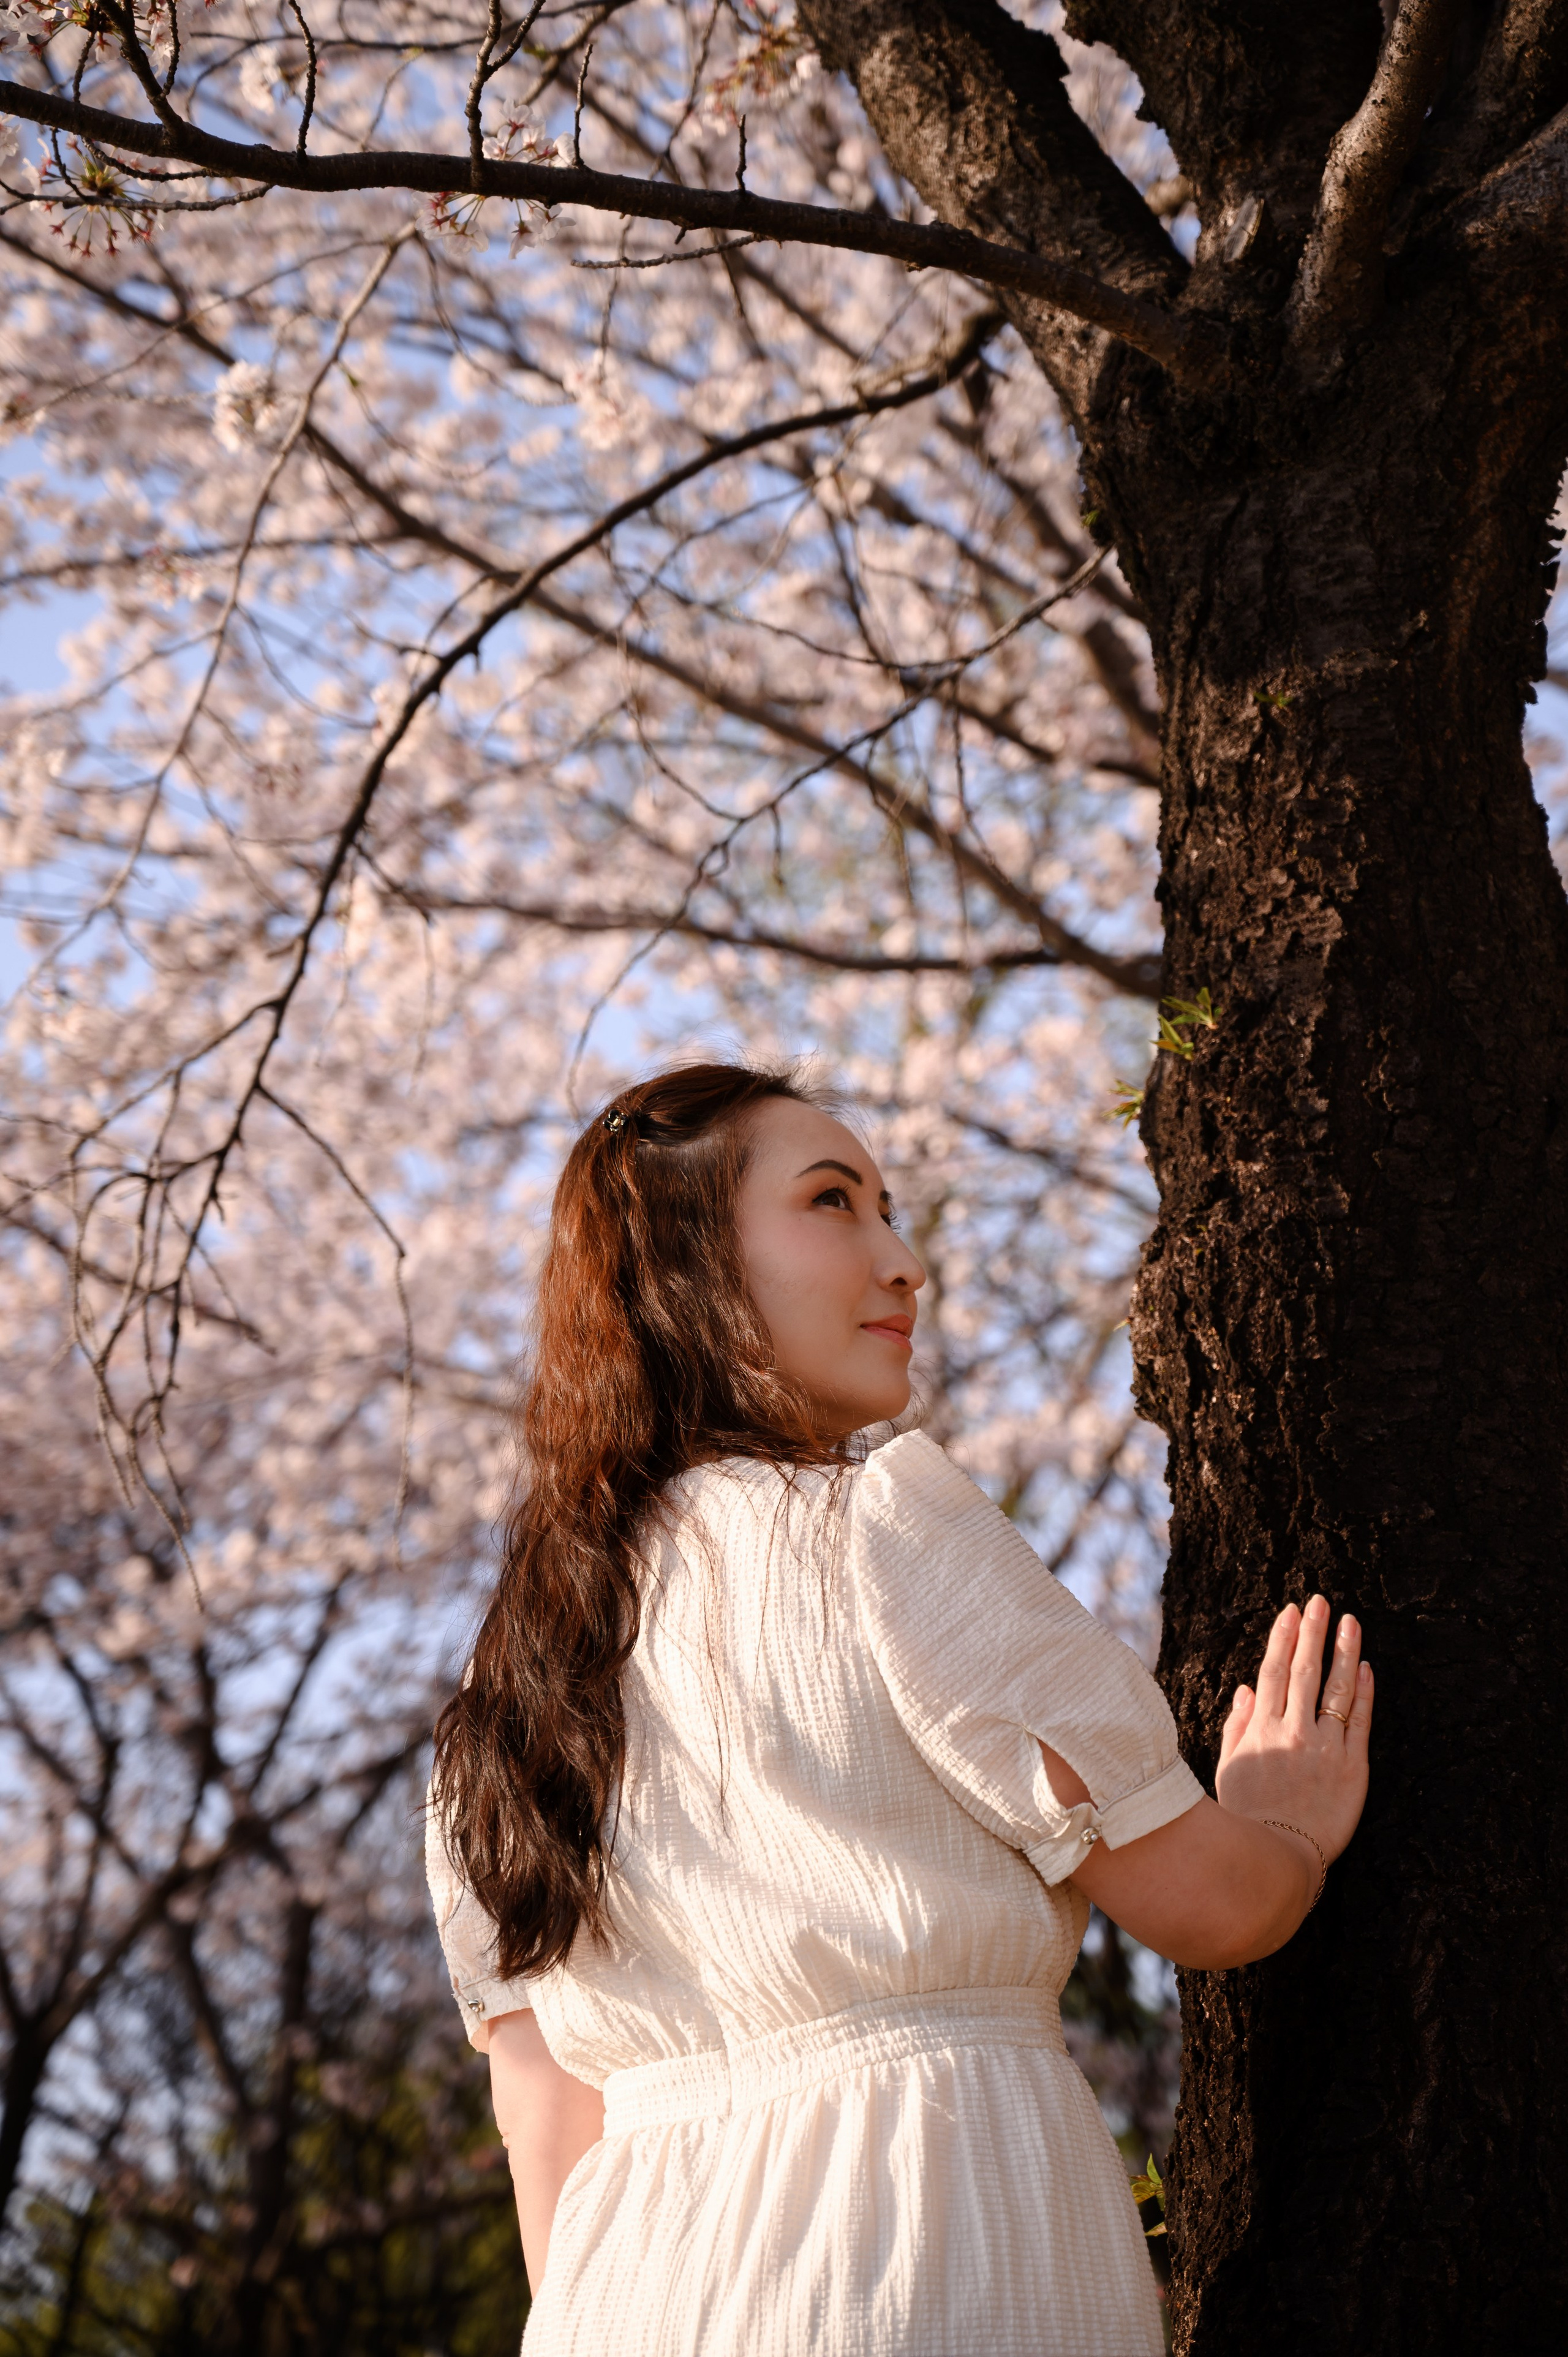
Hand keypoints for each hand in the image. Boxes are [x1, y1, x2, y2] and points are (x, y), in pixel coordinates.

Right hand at [1215, 1597, 1372, 1866]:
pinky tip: (1366, 1668)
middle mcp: (1294, 1732)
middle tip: (1321, 1601)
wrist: (1278, 1859)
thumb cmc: (1248, 1816)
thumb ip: (1237, 1726)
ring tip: (1351, 1622)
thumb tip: (1246, 1689)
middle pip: (1305, 1671)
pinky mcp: (1353, 1768)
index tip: (1292, 1612)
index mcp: (1261, 1730)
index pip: (1274, 1672)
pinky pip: (1360, 1721)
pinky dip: (1364, 1692)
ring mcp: (1326, 1748)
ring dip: (1344, 1652)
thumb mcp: (1228, 1769)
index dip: (1283, 1638)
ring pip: (1337, 1689)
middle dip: (1313, 1633)